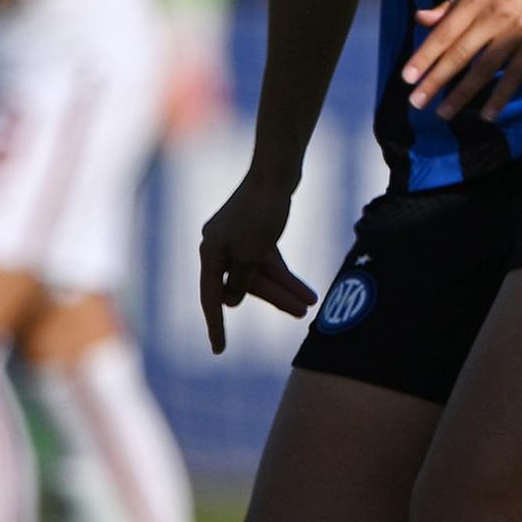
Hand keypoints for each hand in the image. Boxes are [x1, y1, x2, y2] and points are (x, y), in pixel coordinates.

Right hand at [198, 166, 313, 349]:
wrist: (277, 171)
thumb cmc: (261, 212)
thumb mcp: (252, 254)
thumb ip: (241, 280)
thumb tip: (231, 300)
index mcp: (210, 251)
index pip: (211, 297)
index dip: (216, 326)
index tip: (220, 350)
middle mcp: (220, 245)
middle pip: (245, 284)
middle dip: (275, 299)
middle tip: (301, 315)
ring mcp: (239, 237)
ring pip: (261, 272)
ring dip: (286, 288)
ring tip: (311, 304)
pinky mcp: (257, 230)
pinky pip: (270, 260)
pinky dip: (285, 273)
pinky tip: (305, 288)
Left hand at [404, 0, 521, 119]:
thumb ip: (451, 4)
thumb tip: (420, 19)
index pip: (444, 33)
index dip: (425, 56)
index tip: (407, 77)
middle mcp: (493, 18)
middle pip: (459, 54)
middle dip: (436, 80)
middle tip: (416, 102)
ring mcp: (516, 33)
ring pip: (483, 69)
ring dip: (462, 94)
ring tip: (443, 113)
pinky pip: (514, 75)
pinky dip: (500, 96)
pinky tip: (487, 114)